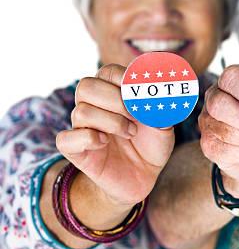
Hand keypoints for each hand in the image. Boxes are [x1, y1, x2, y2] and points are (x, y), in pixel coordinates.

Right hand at [56, 64, 174, 206]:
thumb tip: (159, 87)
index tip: (140, 95)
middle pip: (87, 86)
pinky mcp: (75, 151)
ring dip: (111, 122)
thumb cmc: (151, 145)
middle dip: (115, 100)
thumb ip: (160, 105)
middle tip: (135, 116)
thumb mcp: (163, 124)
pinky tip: (105, 143)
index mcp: (112, 94)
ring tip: (130, 133)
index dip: (124, 80)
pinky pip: (65, 139)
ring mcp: (82, 128)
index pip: (107, 72)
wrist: (144, 176)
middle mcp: (93, 107)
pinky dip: (88, 139)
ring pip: (81, 112)